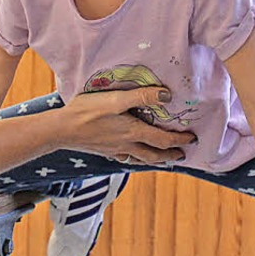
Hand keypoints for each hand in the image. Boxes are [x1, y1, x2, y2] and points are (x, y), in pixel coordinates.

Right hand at [62, 87, 194, 164]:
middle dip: (170, 155)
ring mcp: (114, 150)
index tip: (192, 139)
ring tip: (162, 159)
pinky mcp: (103, 150)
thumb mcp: (116, 99)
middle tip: (182, 155)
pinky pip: (125, 158)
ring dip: (154, 160)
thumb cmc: (88, 111)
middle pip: (154, 155)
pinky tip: (131, 155)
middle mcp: (127, 145)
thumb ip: (141, 96)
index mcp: (133, 132)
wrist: (62, 129)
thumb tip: (167, 95)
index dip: (180, 139)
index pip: (163, 139)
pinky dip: (135, 158)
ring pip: (140, 159)